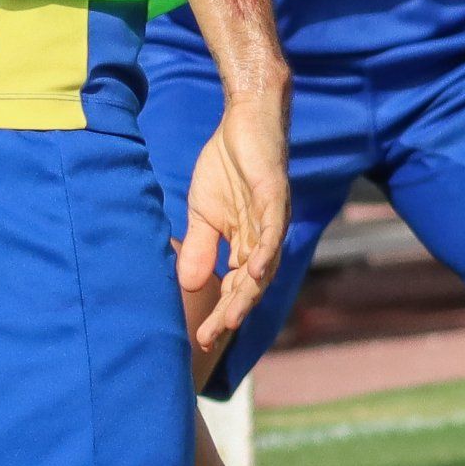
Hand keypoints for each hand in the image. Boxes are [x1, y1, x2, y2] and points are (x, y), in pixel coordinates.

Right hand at [176, 86, 287, 363]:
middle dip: (231, 312)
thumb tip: (189, 286)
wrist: (244, 125)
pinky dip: (265, 249)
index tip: (202, 340)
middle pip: (251, 285)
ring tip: (233, 319)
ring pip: (264, 264)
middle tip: (211, 339)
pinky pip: (273, 228)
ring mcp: (272, 218)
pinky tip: (255, 269)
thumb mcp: (204, 215)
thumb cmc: (227, 170)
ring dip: (248, 292)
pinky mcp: (275, 195)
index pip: (235, 287)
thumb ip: (201, 249)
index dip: (221, 312)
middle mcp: (264, 238)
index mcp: (246, 244)